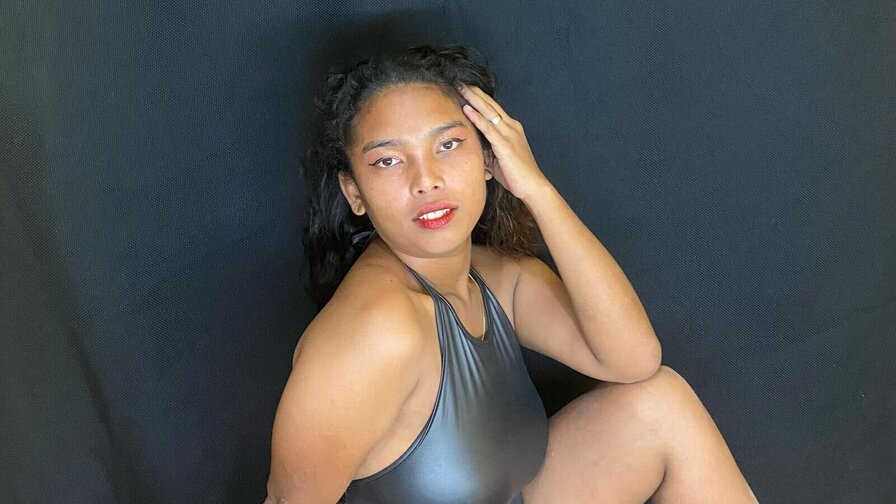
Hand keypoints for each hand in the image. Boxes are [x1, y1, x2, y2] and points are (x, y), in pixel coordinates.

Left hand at [459, 84, 552, 201]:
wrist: (533, 186)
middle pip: (491, 105)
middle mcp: (511, 127)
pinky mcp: (505, 145)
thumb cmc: (517, 175)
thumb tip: (474, 149)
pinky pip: (488, 128)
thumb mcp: (498, 160)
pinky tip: (467, 108)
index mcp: (511, 129)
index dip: (480, 99)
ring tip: (462, 88)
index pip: (493, 110)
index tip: (468, 89)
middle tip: (462, 82)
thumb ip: (487, 151)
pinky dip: (477, 118)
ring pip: (489, 112)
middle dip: (476, 93)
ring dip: (474, 99)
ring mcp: (509, 135)